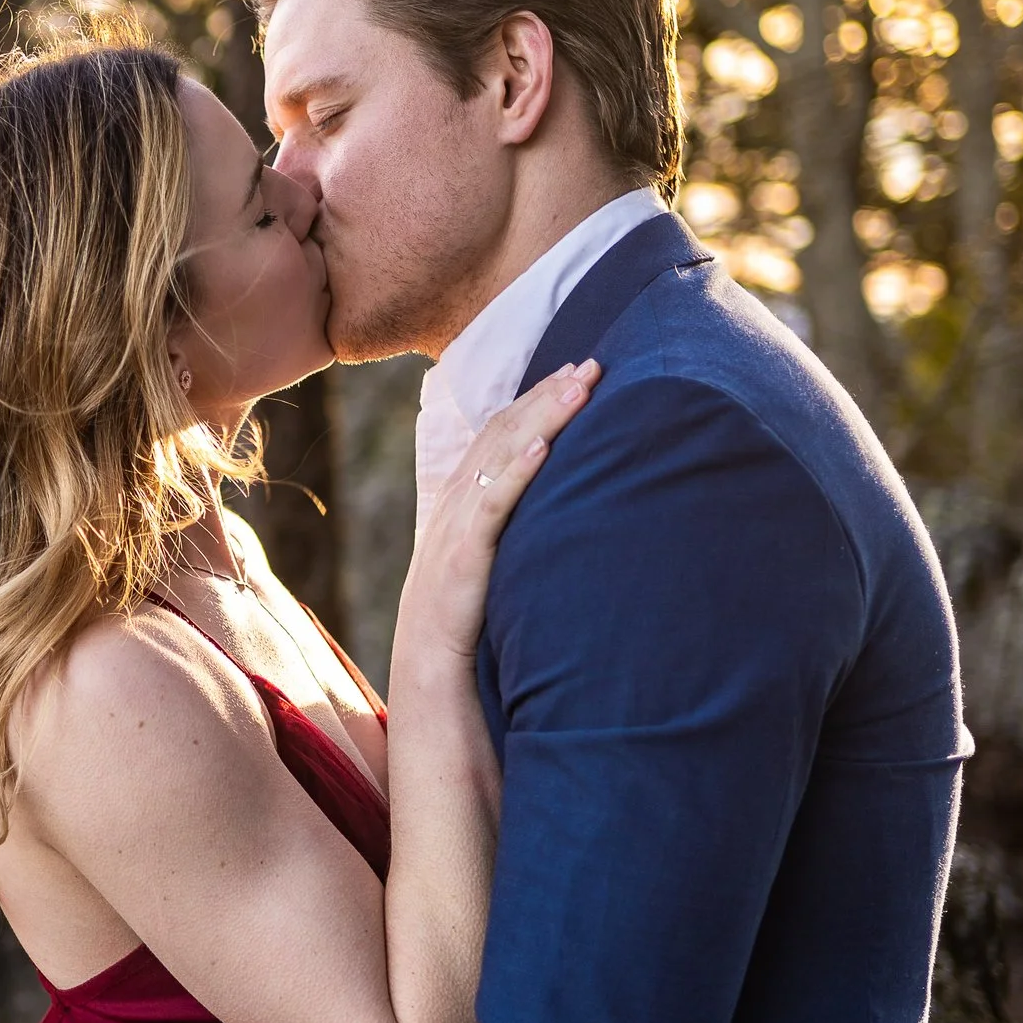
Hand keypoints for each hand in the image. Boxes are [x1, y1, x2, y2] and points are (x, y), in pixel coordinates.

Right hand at [396, 360, 600, 671]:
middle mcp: (457, 498)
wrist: (429, 659)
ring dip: (543, 417)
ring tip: (580, 387)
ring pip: (502, 454)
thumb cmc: (465, 611)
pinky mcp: (467, 552)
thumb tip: (548, 497)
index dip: (536, 398)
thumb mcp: (485, 552)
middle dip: (549, 394)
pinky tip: (544, 447)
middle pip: (505, 430)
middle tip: (592, 364)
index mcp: (461, 495)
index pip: (500, 431)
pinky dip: (518, 471)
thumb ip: (505, 519)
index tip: (575, 372)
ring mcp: (459, 522)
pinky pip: (493, 503)